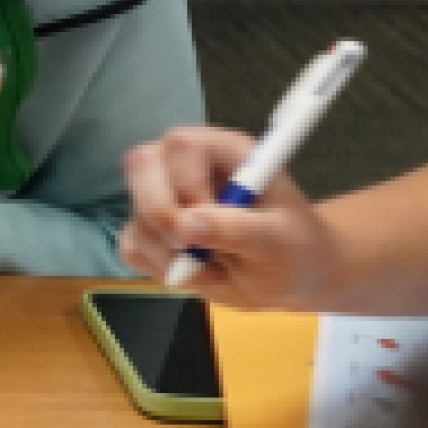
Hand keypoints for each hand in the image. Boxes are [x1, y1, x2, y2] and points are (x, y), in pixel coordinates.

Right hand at [122, 127, 339, 309]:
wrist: (290, 281)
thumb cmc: (297, 251)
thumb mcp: (280, 241)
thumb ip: (237, 229)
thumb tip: (185, 226)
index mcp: (225, 152)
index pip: (182, 145)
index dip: (186, 184)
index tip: (207, 221)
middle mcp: (187, 166)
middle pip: (141, 165)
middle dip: (159, 214)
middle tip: (188, 248)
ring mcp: (164, 198)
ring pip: (135, 215)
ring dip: (171, 254)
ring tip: (215, 266)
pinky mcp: (150, 231)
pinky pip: (130, 246)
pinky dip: (159, 268)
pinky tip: (195, 271)